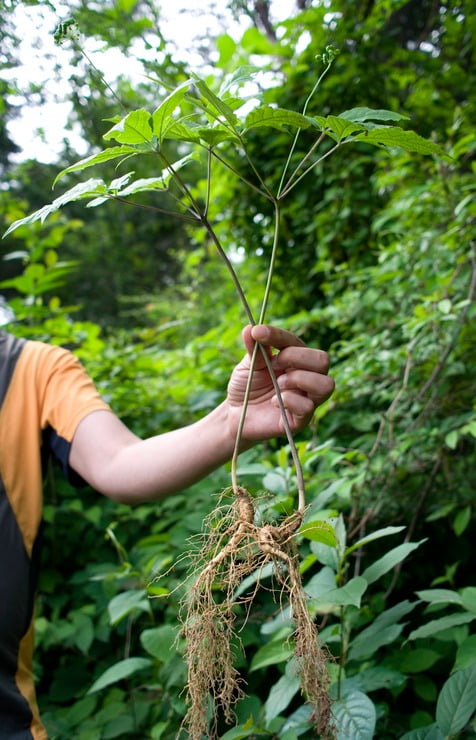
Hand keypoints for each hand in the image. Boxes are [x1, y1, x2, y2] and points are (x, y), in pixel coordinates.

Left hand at [226, 324, 333, 442]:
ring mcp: (307, 399)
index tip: (258, 333)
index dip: (278, 336)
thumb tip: (250, 327)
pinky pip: (308, 407)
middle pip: (323, 360)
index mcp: (296, 359)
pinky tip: (274, 401)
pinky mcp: (300, 420)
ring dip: (299, 379)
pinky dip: (290, 400)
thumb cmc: (246, 386)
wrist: (235, 414)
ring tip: (278, 384)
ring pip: (326, 384)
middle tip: (274, 363)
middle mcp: (307, 377)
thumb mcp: (248, 364)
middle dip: (296, 357)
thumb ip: (253, 347)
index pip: (297, 342)